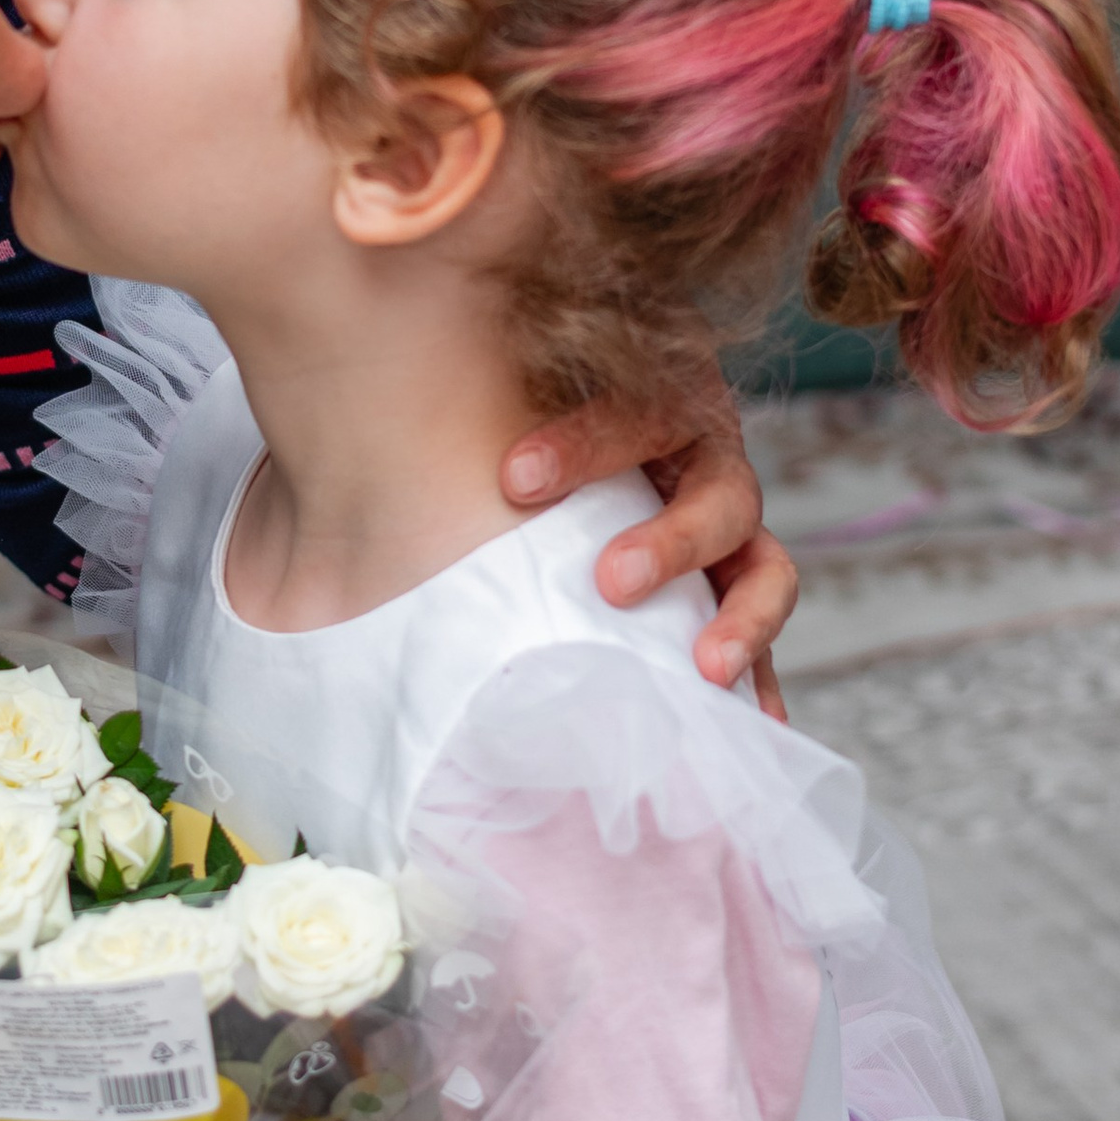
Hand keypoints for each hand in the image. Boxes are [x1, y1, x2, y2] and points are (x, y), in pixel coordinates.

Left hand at [503, 371, 795, 718]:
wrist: (580, 439)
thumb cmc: (530, 413)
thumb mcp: (516, 392)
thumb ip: (476, 415)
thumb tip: (355, 440)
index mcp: (663, 400)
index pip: (636, 414)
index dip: (584, 447)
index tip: (513, 481)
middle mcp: (707, 466)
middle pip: (719, 495)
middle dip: (670, 541)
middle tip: (610, 582)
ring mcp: (732, 535)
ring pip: (764, 570)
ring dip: (741, 621)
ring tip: (705, 668)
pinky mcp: (736, 595)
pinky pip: (759, 639)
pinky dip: (758, 682)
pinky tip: (753, 728)